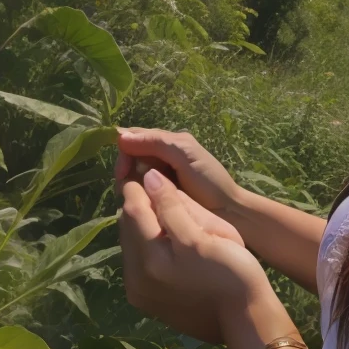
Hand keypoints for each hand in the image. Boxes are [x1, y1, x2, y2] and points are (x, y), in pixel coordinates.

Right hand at [114, 129, 242, 223]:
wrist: (228, 213)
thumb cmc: (210, 182)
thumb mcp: (185, 155)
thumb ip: (156, 142)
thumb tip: (120, 136)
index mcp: (168, 142)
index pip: (134, 137)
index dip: (123, 150)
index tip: (121, 171)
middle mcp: (161, 156)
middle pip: (130, 155)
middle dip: (125, 169)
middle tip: (126, 188)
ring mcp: (159, 176)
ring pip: (132, 173)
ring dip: (129, 183)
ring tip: (136, 197)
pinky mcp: (159, 194)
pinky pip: (139, 188)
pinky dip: (136, 193)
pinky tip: (139, 202)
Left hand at [118, 168, 270, 345]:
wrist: (246, 321)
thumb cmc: (234, 273)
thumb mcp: (208, 232)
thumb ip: (174, 205)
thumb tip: (150, 178)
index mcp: (151, 258)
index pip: (133, 209)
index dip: (138, 186)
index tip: (147, 169)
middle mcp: (136, 278)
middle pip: (127, 228)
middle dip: (138, 205)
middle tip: (154, 187)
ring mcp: (139, 293)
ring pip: (130, 245)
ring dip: (140, 225)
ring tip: (161, 212)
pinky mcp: (146, 302)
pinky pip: (137, 264)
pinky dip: (144, 246)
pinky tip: (163, 242)